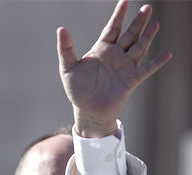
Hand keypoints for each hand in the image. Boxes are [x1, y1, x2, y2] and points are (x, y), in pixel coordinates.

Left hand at [57, 0, 171, 137]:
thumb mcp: (68, 68)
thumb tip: (61, 28)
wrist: (87, 110)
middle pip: (130, 35)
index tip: (124, 2)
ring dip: (147, 37)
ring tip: (155, 24)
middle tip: (147, 7)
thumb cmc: (77, 89)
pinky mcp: (131, 80)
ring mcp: (125, 67)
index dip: (118, 16)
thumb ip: (66, 49)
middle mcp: (116, 55)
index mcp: (101, 50)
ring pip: (139, 48)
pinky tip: (166, 54)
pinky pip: (146, 69)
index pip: (112, 28)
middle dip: (138, 22)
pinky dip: (156, 62)